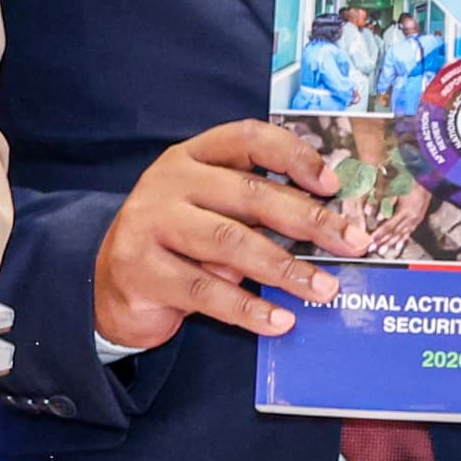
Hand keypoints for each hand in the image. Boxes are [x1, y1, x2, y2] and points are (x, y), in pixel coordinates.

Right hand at [90, 121, 345, 353]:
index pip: (247, 139)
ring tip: (324, 289)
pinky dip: (248, 308)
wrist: (109, 284)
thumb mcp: (213, 214)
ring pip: (228, 241)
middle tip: (352, 244)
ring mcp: (149, 222)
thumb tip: (331, 231)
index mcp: (191, 157)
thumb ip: (256, 212)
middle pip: (247, 193)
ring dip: (284, 267)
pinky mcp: (139, 268)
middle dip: (307, 220)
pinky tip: (280, 321)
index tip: (332, 186)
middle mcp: (167, 181)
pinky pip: (204, 291)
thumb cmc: (179, 245)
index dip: (293, 156)